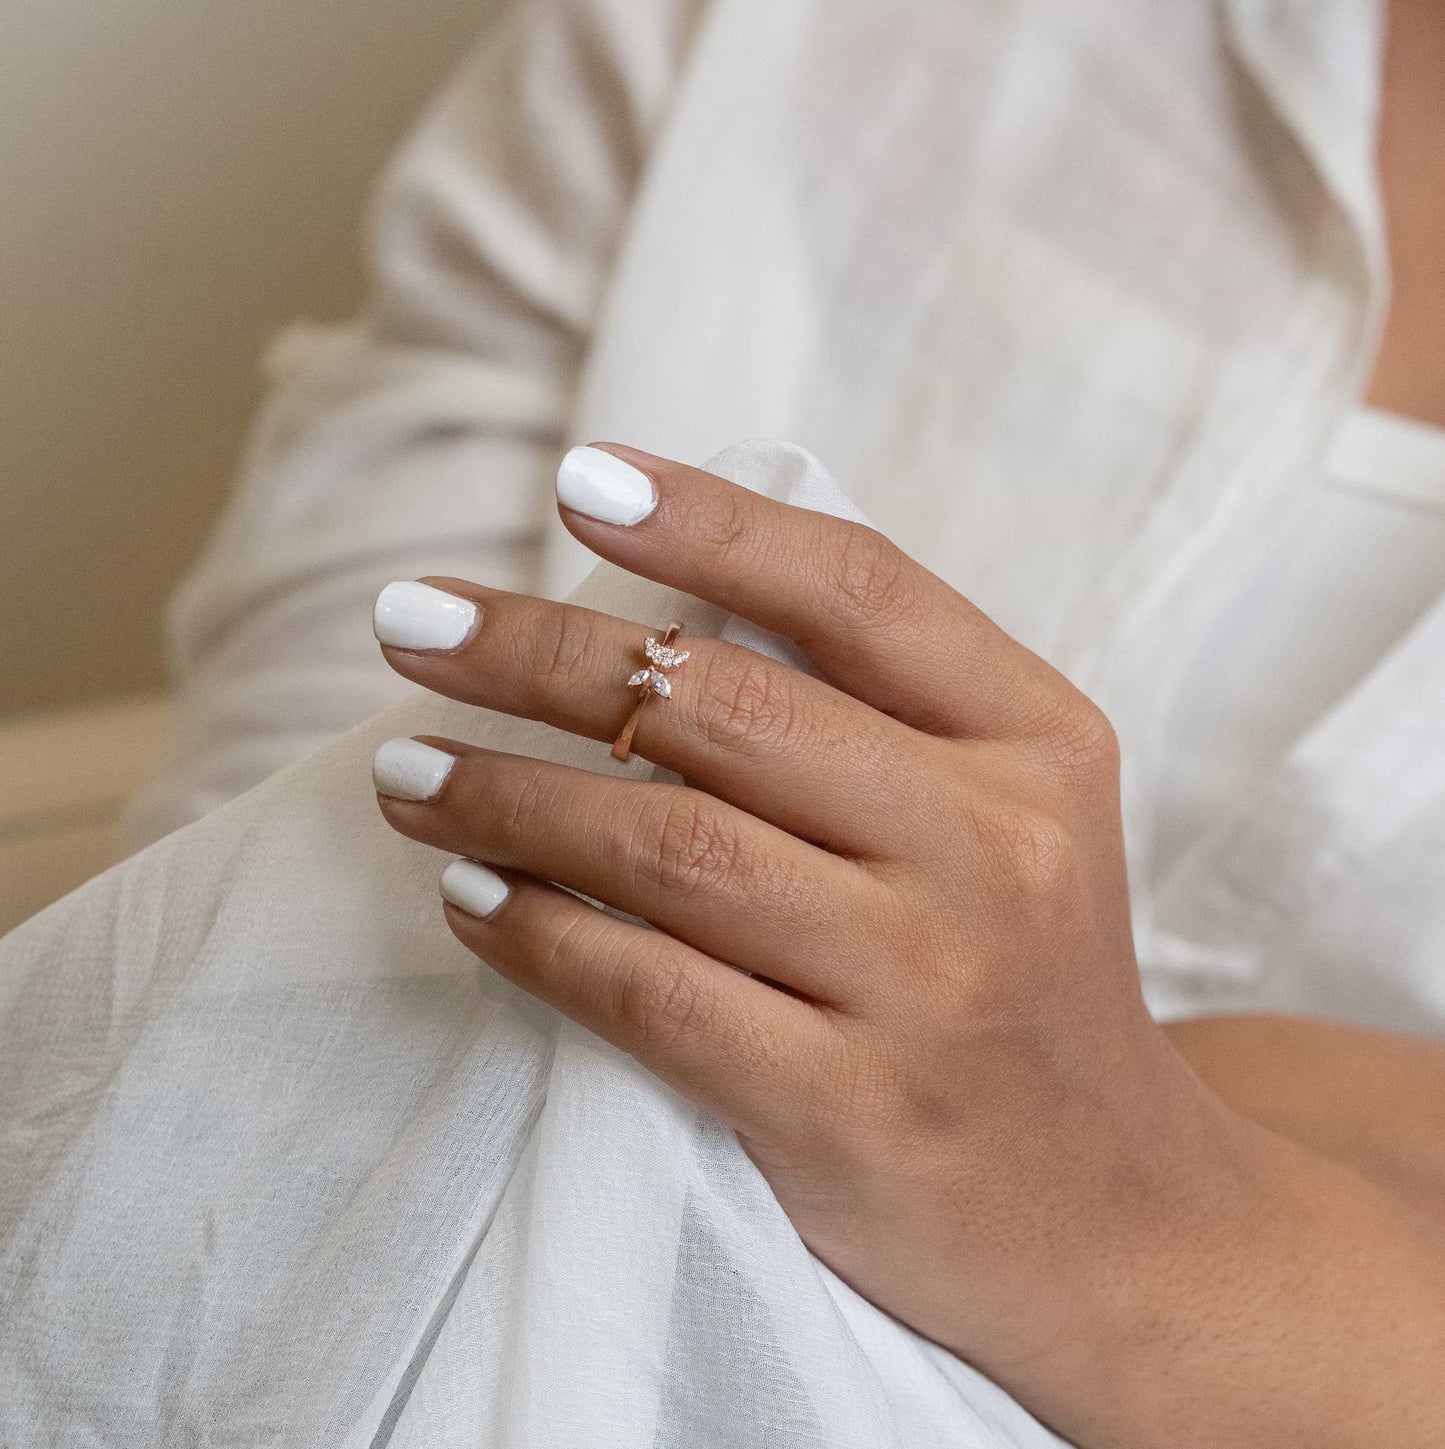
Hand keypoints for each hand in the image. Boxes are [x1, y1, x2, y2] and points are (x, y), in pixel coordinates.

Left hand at [372, 446, 1444, 1447]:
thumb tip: (648, 620)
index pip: (855, 590)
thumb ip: (874, 718)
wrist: (1110, 1213)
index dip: (710, 521)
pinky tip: (470, 901)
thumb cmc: (1020, 978)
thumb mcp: (1006, 817)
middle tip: (412, 624)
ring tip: (407, 772)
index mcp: (1036, 743)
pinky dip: (539, 937)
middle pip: (726, 707)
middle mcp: (992, 848)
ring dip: (507, 796)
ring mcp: (924, 985)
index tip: (576, 480)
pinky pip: (653, 993)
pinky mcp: (849, 1113)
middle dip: (542, 656)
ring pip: (668, 849)